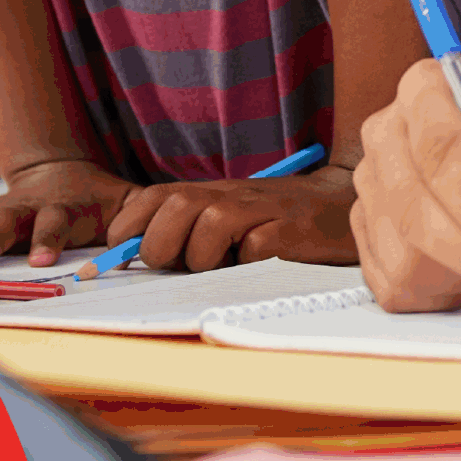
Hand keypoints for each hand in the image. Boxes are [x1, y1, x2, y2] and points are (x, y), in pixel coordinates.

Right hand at [0, 159, 138, 269]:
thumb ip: (141, 216)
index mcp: (60, 206)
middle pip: (3, 222)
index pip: (54, 221)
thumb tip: (160, 234)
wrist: (57, 168)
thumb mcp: (123, 201)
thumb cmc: (94, 197)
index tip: (41, 260)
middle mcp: (23, 207)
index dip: (47, 238)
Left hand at [101, 164, 358, 269]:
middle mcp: (229, 195)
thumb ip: (184, 230)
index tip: (121, 257)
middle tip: (179, 266)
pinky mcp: (291, 230)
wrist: (339, 202)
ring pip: (209, 228)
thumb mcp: (224, 218)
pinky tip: (258, 264)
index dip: (128, 229)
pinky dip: (248, 263)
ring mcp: (261, 210)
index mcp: (207, 193)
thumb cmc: (273, 219)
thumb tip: (136, 256)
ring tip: (223, 267)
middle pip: (174, 209)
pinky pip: (255, 249)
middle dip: (162, 247)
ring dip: (204, 258)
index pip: (151, 198)